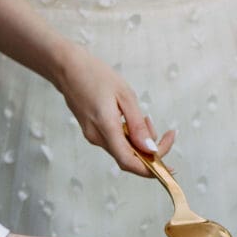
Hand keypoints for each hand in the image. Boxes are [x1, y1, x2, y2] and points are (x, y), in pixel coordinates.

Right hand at [53, 46, 175, 176]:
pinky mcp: (91, 130)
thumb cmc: (95, 75)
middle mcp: (97, 137)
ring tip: (144, 117)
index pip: (129, 162)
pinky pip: (115, 141)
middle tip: (163, 129)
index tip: (169, 164)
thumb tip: (151, 149)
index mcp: (105, 129)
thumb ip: (137, 125)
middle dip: (149, 149)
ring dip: (139, 140)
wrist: (67, 67)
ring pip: (123, 149)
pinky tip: (130, 117)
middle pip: (128, 157)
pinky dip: (129, 135)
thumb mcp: (124, 95)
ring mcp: (92, 135)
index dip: (151, 169)